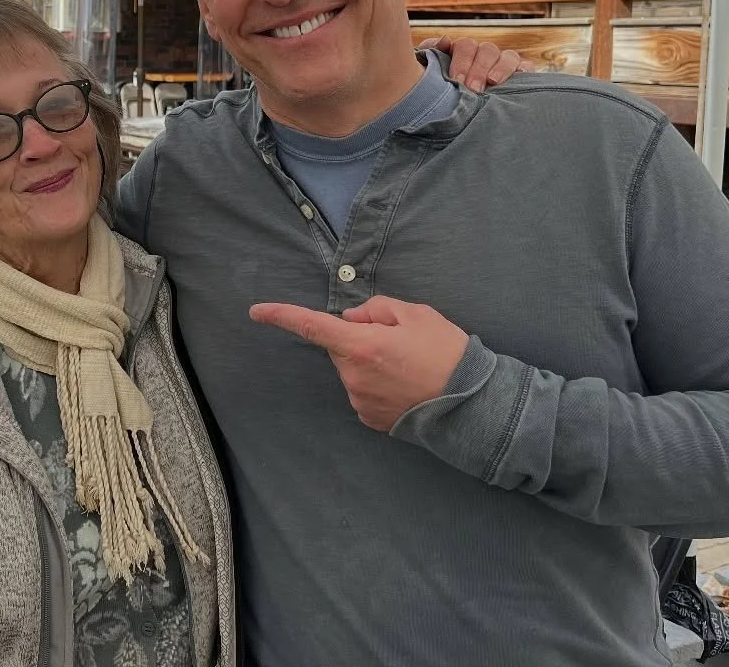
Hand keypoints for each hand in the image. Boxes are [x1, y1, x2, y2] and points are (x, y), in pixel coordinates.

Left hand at [249, 296, 468, 430]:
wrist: (471, 405)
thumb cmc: (446, 353)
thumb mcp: (416, 314)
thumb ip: (376, 309)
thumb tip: (351, 319)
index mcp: (360, 345)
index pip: (311, 326)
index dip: (281, 316)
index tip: (256, 311)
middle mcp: (352, 376)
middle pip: (340, 347)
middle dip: (358, 338)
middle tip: (399, 341)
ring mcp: (359, 400)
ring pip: (352, 369)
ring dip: (369, 362)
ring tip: (408, 366)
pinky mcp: (369, 419)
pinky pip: (363, 390)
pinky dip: (377, 383)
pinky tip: (406, 385)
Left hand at [418, 36, 528, 92]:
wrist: (460, 112)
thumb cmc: (439, 89)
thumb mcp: (431, 70)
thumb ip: (432, 52)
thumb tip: (446, 40)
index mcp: (463, 52)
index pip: (465, 46)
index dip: (462, 61)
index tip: (456, 80)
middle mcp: (484, 55)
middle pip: (487, 50)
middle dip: (479, 69)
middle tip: (472, 88)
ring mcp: (503, 63)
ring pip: (508, 56)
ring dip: (500, 68)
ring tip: (493, 82)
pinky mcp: (520, 73)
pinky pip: (526, 67)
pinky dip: (524, 70)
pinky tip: (519, 78)